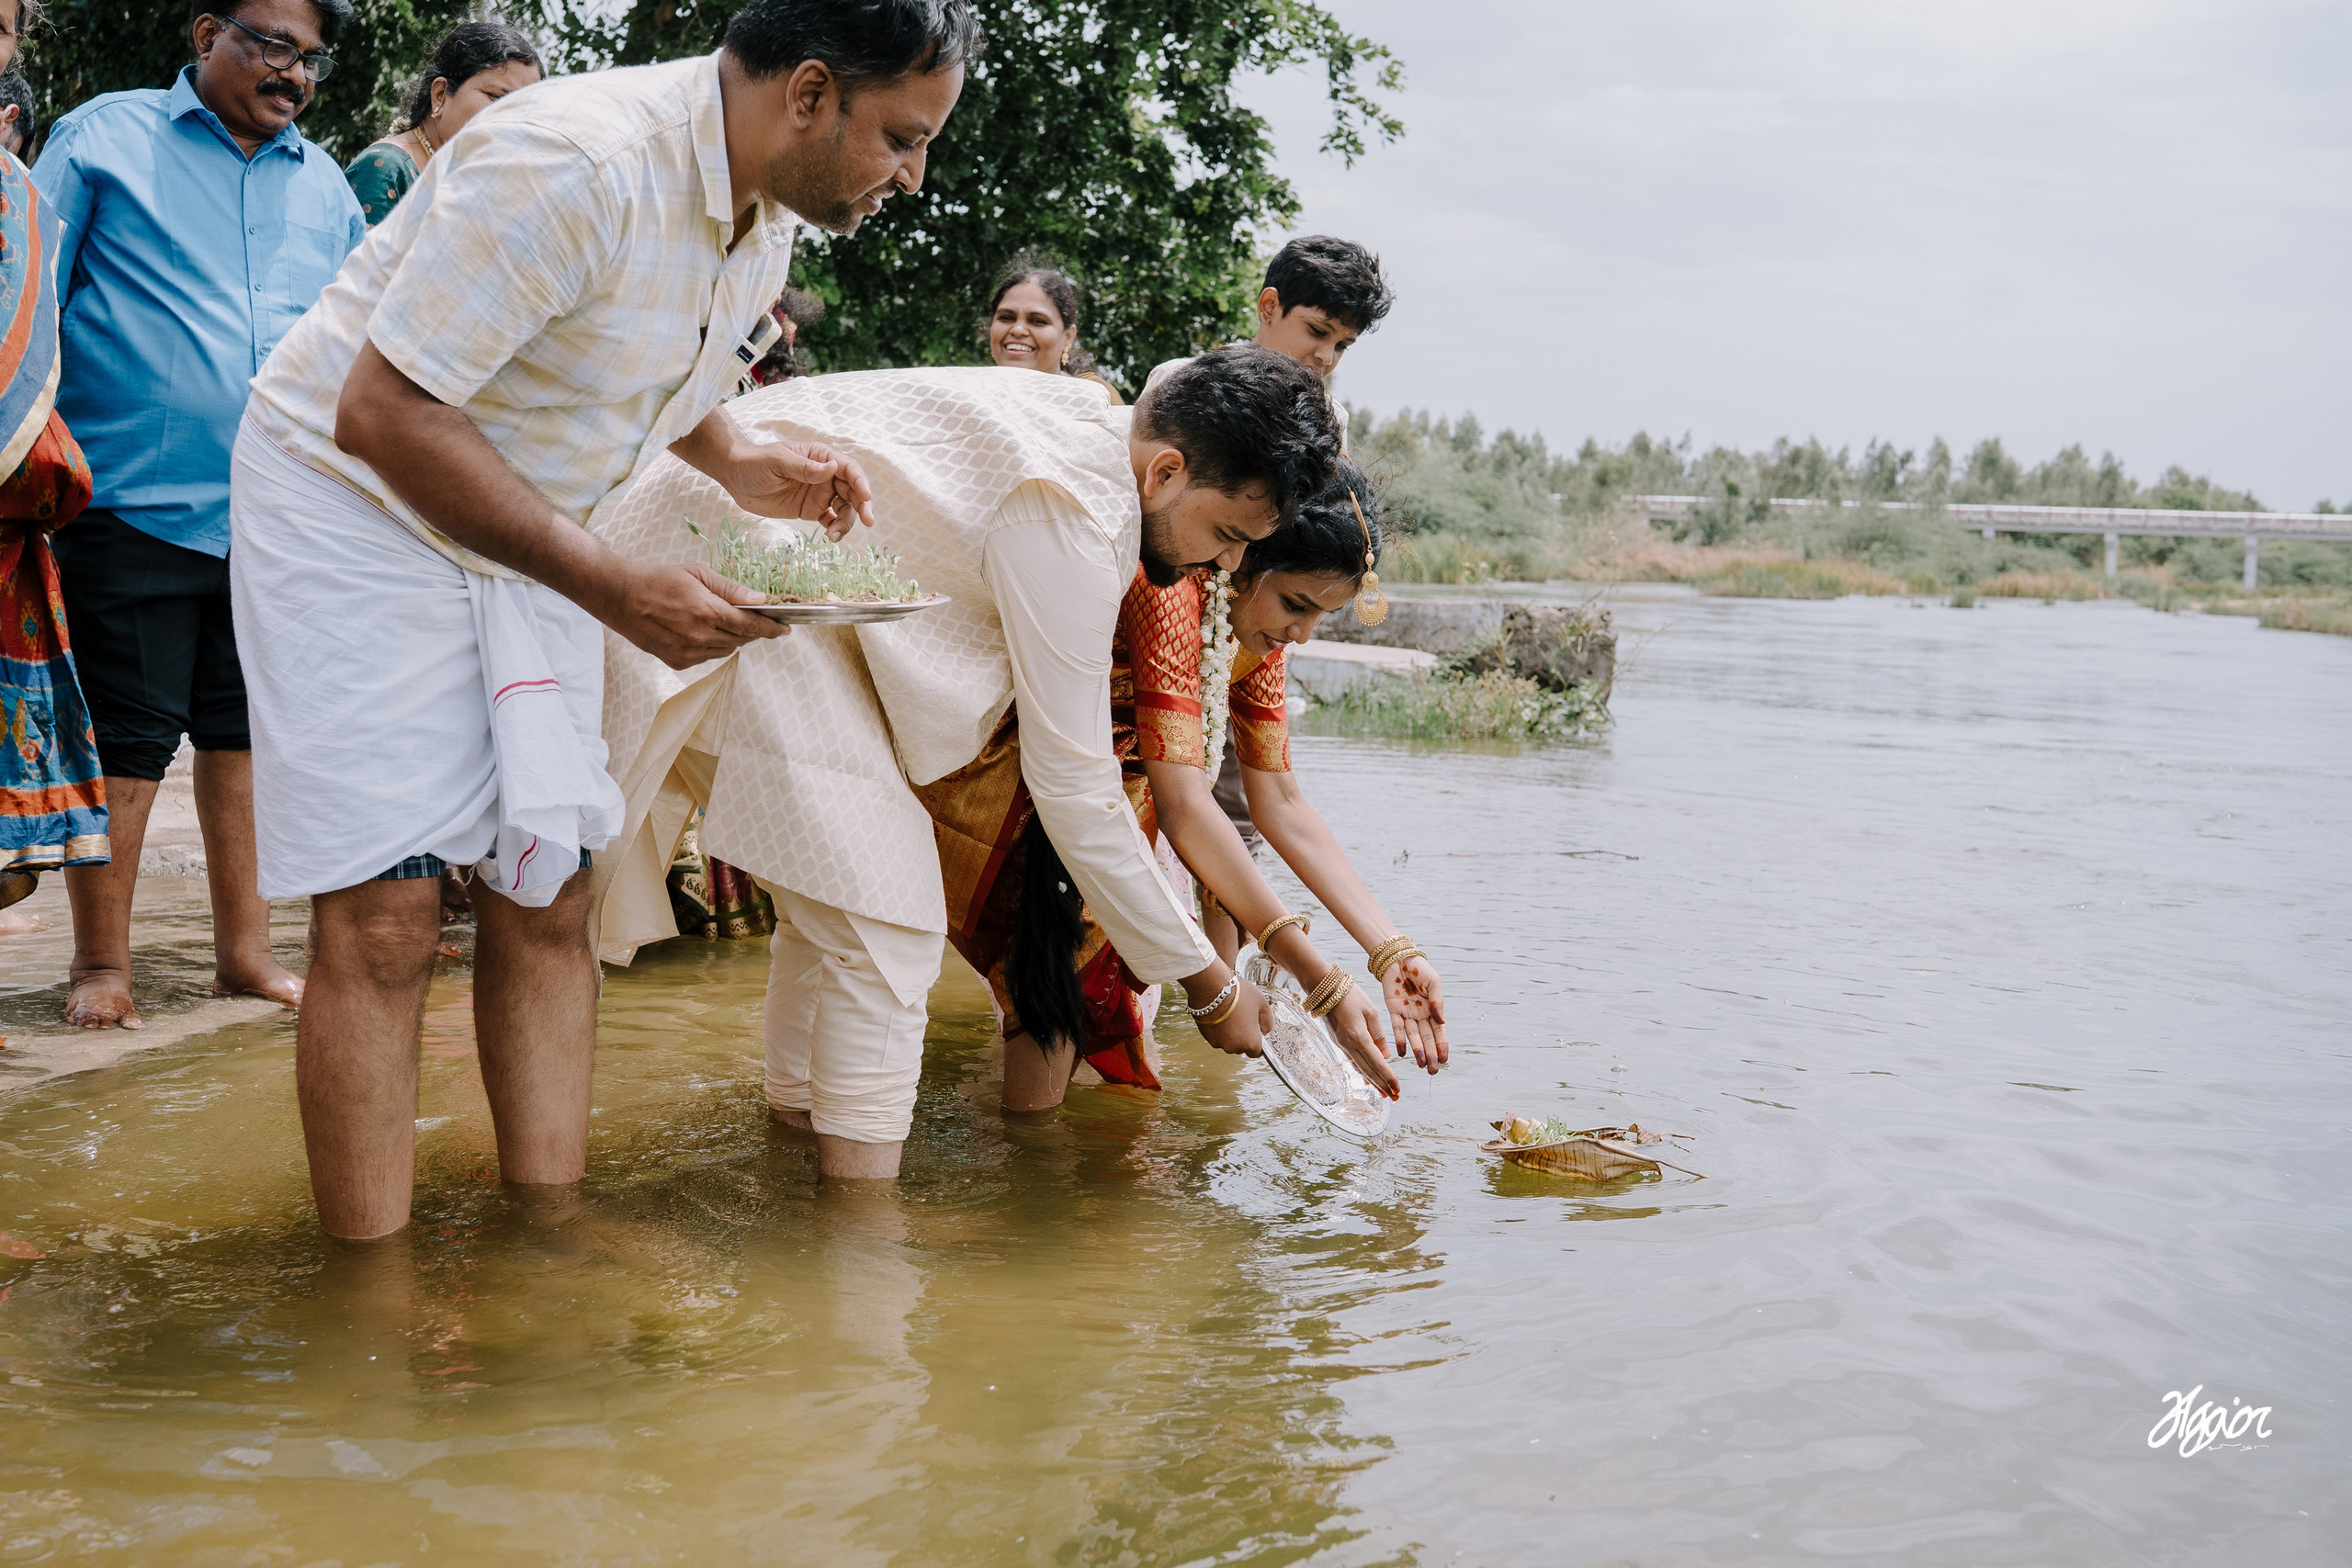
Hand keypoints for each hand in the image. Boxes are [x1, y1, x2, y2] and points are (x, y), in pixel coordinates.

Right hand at [602, 560, 786, 670]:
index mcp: (707, 612)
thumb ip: (731, 589)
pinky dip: (711, 645)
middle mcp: (699, 637)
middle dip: (750, 630)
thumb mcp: (698, 574)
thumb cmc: (658, 579)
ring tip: (721, 620)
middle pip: (740, 639)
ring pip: (725, 650)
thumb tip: (760, 601)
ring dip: (730, 638)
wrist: (619, 597)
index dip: (771, 629)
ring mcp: (687, 653)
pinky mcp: (677, 662)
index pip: (750, 626)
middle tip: (753, 619)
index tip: (784, 629)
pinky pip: (706, 657)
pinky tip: (701, 630)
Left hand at [723, 438, 875, 538]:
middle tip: (869, 520)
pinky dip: (835, 529)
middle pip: (853, 490)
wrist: (736, 478)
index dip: (860, 482)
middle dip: (862, 505)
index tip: (866, 496)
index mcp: (820, 457)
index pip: (848, 468)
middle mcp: (825, 476)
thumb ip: (804, 468)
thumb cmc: (755, 462)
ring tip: (835, 535)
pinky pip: (831, 520)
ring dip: (847, 522)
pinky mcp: (812, 510)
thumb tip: (833, 468)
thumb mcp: (778, 461)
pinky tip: (830, 537)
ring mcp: (820, 494)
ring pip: (845, 509)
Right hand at [1190, 971, 1269, 1056]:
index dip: (1258, 1040)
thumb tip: (1266, 1029)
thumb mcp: (1262, 1003)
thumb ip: (1268, 1021)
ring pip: (1228, 1042)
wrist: (1211, 988)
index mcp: (1250, 1042)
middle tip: (1243, 1017)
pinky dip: (1219, 1029)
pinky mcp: (1207, 1037)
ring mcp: (1219, 1043)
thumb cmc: (1238, 994)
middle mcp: (1234, 1047)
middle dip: (1244, 1035)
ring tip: (1230, 1014)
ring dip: (1231, 1033)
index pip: (1257, 1052)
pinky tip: (1220, 1015)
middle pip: (1242, 1046)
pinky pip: (1217, 1036)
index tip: (1256, 1030)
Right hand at [1325, 983, 1400, 1098]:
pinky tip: (1368, 1079)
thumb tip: (1385, 1056)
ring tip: (1385, 1094)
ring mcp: (1342, 1044)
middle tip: (1394, 1098)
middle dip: (1382, 1085)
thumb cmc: (1350, 995)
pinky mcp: (1339, 1042)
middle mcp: (1348, 1044)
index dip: (1388, 1077)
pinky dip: (1363, 1072)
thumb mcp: (1370, 1011)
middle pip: (1368, 1070)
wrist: (1324, 988)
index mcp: (1359, 1036)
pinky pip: (1353, 1061)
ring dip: (1373, 1082)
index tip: (1397, 1088)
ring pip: (1360, 1068)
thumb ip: (1378, 1035)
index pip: (1377, 1062)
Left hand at [1381, 954, 1448, 1071]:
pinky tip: (1402, 1053)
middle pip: (1426, 1038)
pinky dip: (1399, 1040)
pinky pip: (1397, 1028)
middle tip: (1432, 1071)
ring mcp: (1407, 1014)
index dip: (1442, 1046)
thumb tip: (1441, 1020)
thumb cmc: (1420, 969)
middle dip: (1430, 1055)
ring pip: (1413, 1036)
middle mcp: (1421, 1015)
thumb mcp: (1434, 982)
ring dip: (1416, 1051)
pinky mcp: (1393, 1010)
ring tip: (1421, 1065)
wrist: (1399, 958)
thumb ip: (1438, 1001)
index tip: (1444, 1059)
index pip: (1439, 1032)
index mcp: (1433, 1009)